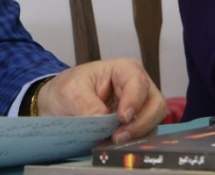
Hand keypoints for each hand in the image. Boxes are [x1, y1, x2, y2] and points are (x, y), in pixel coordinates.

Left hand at [35, 58, 167, 142]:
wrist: (59, 102)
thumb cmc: (68, 88)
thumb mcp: (70, 90)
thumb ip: (86, 103)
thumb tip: (102, 119)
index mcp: (125, 70)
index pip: (139, 83)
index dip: (134, 101)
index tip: (122, 118)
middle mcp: (138, 86)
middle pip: (155, 103)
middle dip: (141, 122)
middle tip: (119, 137)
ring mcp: (139, 104)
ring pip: (154, 119)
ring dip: (138, 133)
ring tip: (114, 142)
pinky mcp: (135, 121)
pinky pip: (144, 131)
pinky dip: (133, 140)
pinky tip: (114, 144)